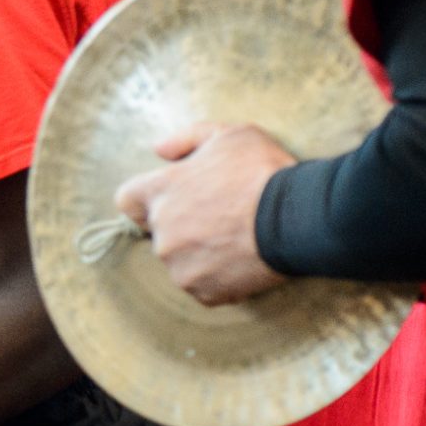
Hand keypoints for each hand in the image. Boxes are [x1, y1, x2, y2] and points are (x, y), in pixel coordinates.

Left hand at [113, 122, 294, 305]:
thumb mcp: (228, 135)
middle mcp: (162, 232)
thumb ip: (186, 139)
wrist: (298, 217)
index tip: (173, 200)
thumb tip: (158, 149)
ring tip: (235, 239)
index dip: (147, 200)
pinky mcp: (203, 291)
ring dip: (199, 253)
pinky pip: (203, 285)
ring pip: (180, 261)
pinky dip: (218, 277)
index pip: (127, 200)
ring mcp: (180, 266)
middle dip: (182, 225)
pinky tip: (242, 260)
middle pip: (159, 232)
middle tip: (221, 217)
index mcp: (160, 191)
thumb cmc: (263, 170)